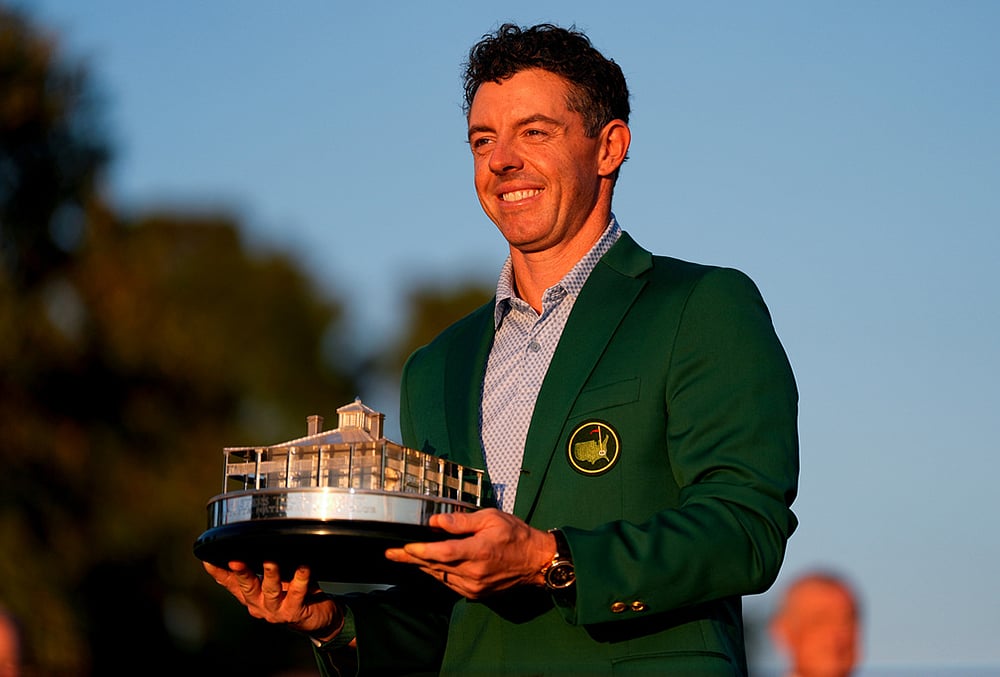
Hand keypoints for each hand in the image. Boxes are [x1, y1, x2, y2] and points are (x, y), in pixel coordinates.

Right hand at [203, 561, 343, 641]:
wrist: (317, 617)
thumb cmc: (294, 593)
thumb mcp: (274, 579)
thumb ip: (263, 566)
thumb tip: (254, 540)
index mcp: (251, 595)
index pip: (230, 583)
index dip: (218, 572)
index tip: (208, 559)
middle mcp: (259, 604)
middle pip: (247, 587)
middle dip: (241, 573)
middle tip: (236, 560)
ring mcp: (275, 611)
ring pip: (271, 590)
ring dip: (270, 574)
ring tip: (271, 561)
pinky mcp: (294, 612)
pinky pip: (297, 593)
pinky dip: (301, 579)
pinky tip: (304, 567)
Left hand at [385, 509, 555, 598]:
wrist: (535, 562)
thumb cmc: (516, 535)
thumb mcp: (491, 518)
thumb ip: (462, 521)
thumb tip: (436, 522)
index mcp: (479, 551)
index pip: (443, 553)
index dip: (421, 551)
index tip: (403, 547)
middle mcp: (474, 572)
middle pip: (436, 566)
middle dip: (411, 559)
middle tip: (391, 554)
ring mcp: (474, 586)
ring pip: (440, 576)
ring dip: (422, 567)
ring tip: (404, 557)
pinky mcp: (476, 594)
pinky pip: (449, 584)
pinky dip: (437, 574)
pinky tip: (428, 566)